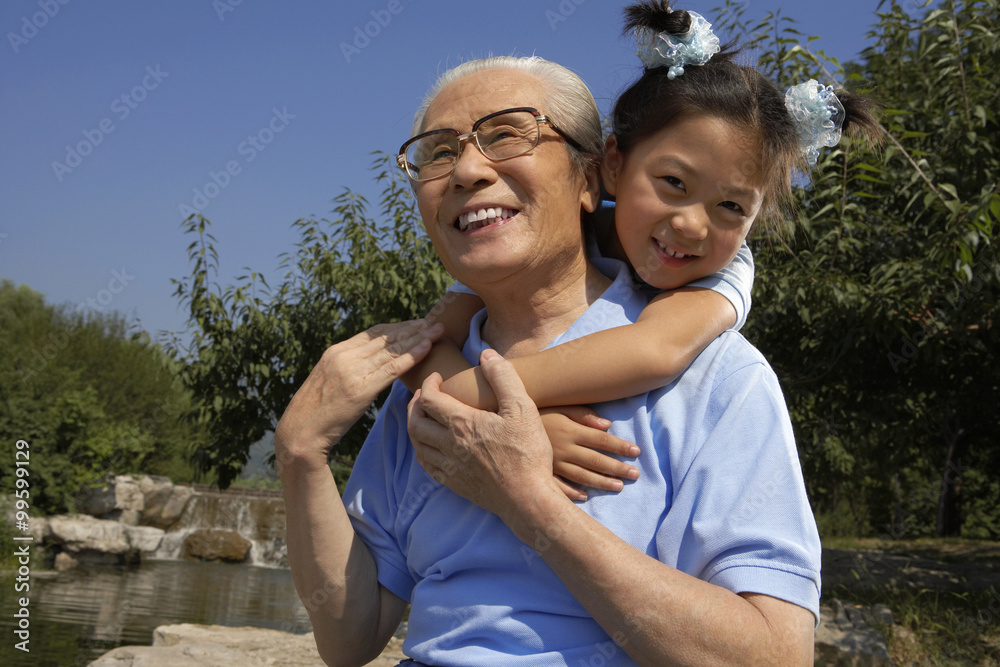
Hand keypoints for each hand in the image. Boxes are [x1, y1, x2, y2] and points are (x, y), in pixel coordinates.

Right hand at [275, 319, 442, 469]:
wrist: (301, 432)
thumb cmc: (317, 413)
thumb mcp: (329, 381)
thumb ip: (348, 369)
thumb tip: (369, 366)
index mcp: (335, 352)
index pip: (373, 333)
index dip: (398, 327)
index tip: (416, 324)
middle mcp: (344, 356)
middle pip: (386, 336)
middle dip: (412, 327)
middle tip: (433, 321)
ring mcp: (353, 371)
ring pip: (393, 349)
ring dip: (419, 337)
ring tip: (438, 330)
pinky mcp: (361, 388)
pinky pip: (393, 367)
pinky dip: (413, 355)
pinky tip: (428, 347)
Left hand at [407, 349, 559, 520]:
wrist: (528, 499)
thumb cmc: (528, 453)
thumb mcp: (523, 409)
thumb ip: (504, 377)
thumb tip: (486, 354)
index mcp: (462, 424)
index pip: (429, 399)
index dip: (428, 384)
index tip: (436, 377)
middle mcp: (448, 446)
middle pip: (415, 422)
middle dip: (415, 404)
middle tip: (424, 395)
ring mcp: (449, 467)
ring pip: (417, 444)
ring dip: (415, 426)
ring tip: (424, 417)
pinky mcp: (453, 483)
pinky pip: (426, 465)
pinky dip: (422, 450)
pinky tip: (430, 446)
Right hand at [541, 407, 639, 500]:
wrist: (506, 422)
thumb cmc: (538, 412)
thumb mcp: (560, 407)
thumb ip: (583, 414)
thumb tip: (607, 424)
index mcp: (571, 430)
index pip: (601, 440)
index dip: (620, 446)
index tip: (636, 452)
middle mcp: (564, 448)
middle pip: (596, 460)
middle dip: (617, 468)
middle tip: (635, 474)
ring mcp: (553, 463)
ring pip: (582, 476)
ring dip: (601, 482)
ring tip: (619, 487)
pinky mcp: (542, 472)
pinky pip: (559, 486)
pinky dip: (572, 493)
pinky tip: (585, 496)